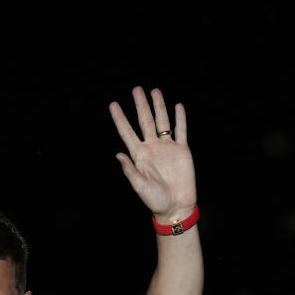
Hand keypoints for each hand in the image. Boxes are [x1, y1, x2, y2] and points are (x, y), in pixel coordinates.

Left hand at [109, 87, 195, 219]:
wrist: (175, 205)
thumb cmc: (154, 199)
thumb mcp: (139, 185)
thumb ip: (129, 170)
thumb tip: (118, 155)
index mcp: (139, 155)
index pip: (127, 132)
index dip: (120, 118)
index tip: (113, 104)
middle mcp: (152, 148)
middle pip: (145, 121)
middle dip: (140, 105)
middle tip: (136, 89)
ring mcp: (167, 147)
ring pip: (162, 121)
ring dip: (159, 106)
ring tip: (154, 91)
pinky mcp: (182, 150)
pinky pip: (181, 131)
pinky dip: (180, 118)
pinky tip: (177, 106)